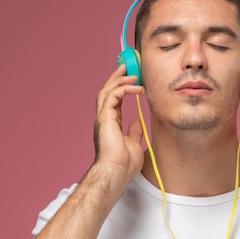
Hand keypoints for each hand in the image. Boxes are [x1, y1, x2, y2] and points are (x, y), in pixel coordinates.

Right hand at [93, 64, 145, 182]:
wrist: (116, 173)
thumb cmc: (123, 164)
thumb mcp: (133, 144)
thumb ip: (133, 132)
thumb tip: (137, 122)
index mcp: (109, 124)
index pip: (113, 100)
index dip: (121, 87)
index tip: (131, 78)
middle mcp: (104, 119)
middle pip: (107, 90)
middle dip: (117, 77)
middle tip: (127, 65)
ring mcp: (102, 118)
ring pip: (108, 90)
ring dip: (120, 79)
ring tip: (134, 72)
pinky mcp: (105, 118)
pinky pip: (113, 95)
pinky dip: (124, 88)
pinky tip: (137, 87)